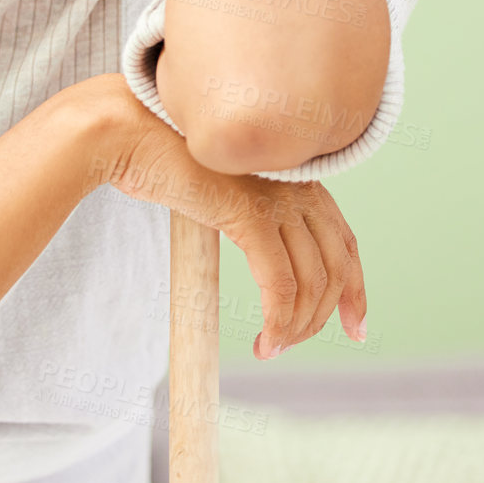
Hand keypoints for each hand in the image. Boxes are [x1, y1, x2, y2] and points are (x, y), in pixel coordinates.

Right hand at [102, 84, 365, 359]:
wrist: (129, 134)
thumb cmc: (161, 160)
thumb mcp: (221, 190)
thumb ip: (246, 213)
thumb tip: (252, 249)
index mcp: (296, 175)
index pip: (343, 240)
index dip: (354, 288)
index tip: (354, 327)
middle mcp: (297, 184)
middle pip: (336, 265)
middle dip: (327, 315)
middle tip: (296, 344)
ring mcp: (277, 198)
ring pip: (311, 281)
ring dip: (295, 326)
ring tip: (271, 348)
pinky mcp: (252, 215)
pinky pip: (280, 284)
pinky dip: (278, 321)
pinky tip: (264, 342)